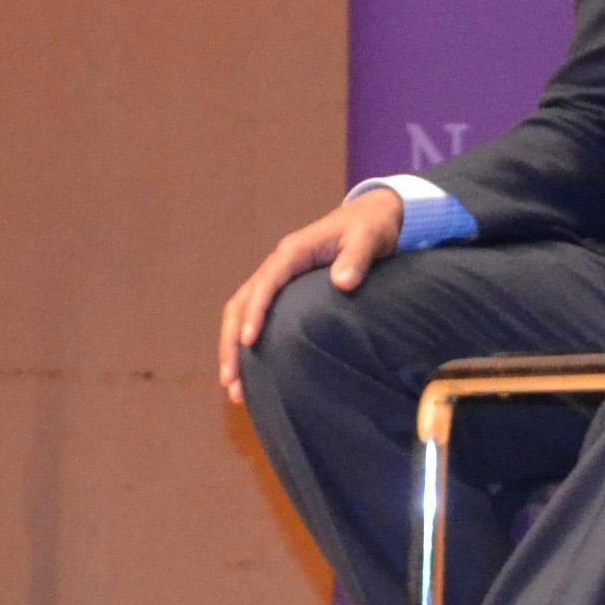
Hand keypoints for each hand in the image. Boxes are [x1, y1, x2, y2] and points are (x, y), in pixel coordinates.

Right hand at [219, 189, 403, 403]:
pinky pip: (259, 315)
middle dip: (231, 341)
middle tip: (230, 379)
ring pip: (242, 313)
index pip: (265, 283)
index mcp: (294, 251)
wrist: (374, 216)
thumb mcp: (370, 238)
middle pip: (241, 303)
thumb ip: (357, 258)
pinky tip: (253, 372)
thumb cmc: (372, 227)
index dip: (255, 311)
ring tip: (233, 388)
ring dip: (233, 347)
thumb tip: (342, 283)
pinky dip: (249, 342)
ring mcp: (280, 277)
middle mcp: (279, 264)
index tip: (249, 340)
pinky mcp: (287, 290)